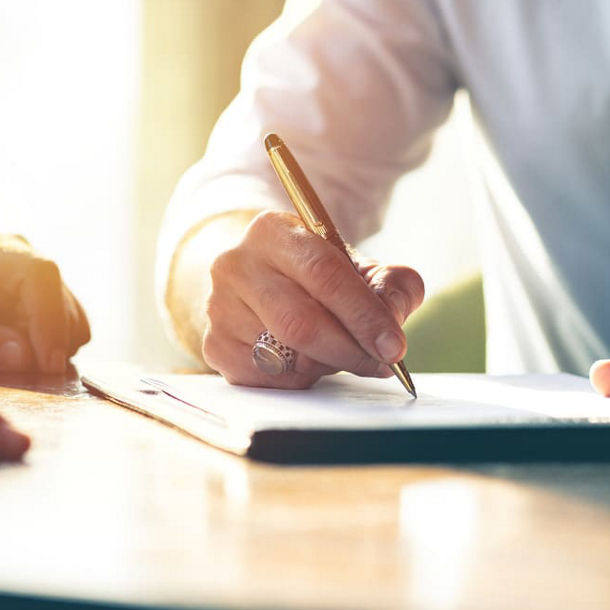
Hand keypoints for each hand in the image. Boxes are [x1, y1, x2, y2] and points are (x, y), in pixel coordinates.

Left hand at [0, 230, 89, 373]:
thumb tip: (24, 356)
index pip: (38, 274)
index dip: (51, 320)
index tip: (49, 365)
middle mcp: (14, 248)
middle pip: (60, 295)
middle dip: (52, 341)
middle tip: (27, 376)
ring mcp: (31, 265)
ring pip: (71, 310)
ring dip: (54, 345)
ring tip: (13, 363)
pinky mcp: (41, 287)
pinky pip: (67, 319)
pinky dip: (52, 343)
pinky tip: (19, 352)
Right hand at [201, 211, 423, 387]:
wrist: (260, 279)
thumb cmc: (315, 274)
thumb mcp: (357, 266)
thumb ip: (390, 284)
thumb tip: (394, 315)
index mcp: (273, 231)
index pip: (324, 274)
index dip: (364, 314)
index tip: (393, 346)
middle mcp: (236, 265)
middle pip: (300, 322)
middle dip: (350, 350)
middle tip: (381, 363)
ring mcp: (219, 307)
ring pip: (285, 355)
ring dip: (327, 364)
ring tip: (343, 353)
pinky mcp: (215, 345)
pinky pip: (268, 378)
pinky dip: (300, 378)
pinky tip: (308, 360)